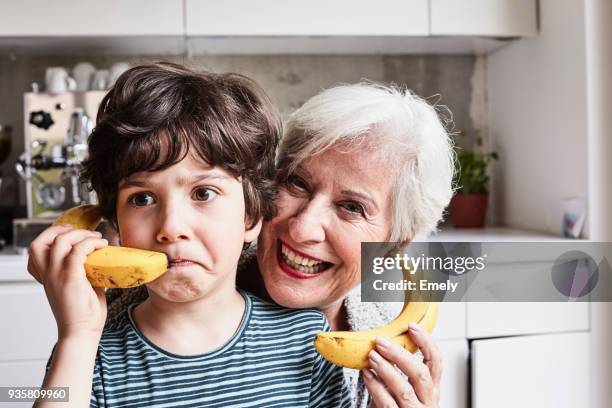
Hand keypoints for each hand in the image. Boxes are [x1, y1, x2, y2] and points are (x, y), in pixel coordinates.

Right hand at [28, 225, 108, 339]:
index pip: (36, 249)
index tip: (68, 231)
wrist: (82, 331)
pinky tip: (103, 245)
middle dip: (62, 230)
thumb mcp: (78, 285)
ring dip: (82, 235)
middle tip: (83, 231)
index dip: (50, 235)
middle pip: (43, 241)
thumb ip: (82, 270)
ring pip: (61, 241)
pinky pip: (78, 250)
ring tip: (98, 238)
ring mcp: (57, 275)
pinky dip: (91, 243)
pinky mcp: (70, 277)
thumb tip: (98, 257)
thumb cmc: (83, 312)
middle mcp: (47, 274)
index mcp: (46, 276)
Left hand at [362, 323, 441, 407]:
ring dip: (386, 370)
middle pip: (421, 373)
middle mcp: (428, 401)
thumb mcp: (405, 386)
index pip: (436, 361)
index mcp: (431, 388)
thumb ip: (402, 368)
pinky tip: (367, 375)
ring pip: (404, 389)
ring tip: (371, 356)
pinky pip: (388, 403)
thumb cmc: (398, 406)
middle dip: (400, 354)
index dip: (426, 342)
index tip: (411, 327)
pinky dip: (376, 387)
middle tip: (380, 342)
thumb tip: (387, 341)